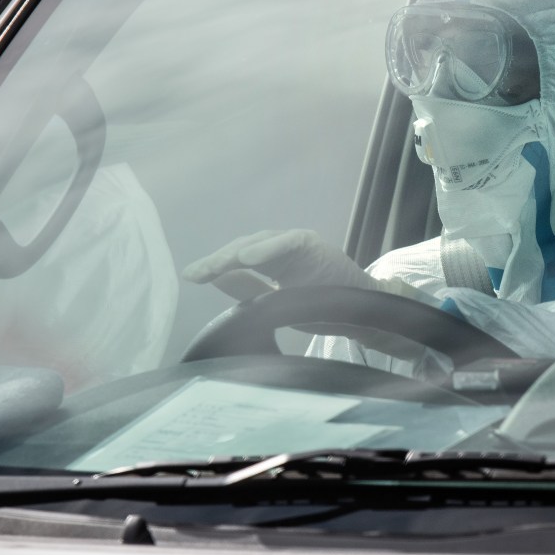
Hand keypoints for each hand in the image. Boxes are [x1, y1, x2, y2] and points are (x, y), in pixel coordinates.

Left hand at [183, 229, 423, 300]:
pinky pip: (288, 241)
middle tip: (197, 272)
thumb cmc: (324, 308)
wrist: (363, 313)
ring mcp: (298, 245)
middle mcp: (282, 250)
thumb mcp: (278, 302)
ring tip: (216, 265)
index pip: (238, 262)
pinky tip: (248, 256)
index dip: (214, 267)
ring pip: (261, 242)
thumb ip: (250, 288)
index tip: (192, 276)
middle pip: (244, 249)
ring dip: (237, 253)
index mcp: (272, 263)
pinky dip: (268, 247)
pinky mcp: (314, 245)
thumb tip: (217, 278)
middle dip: (219, 260)